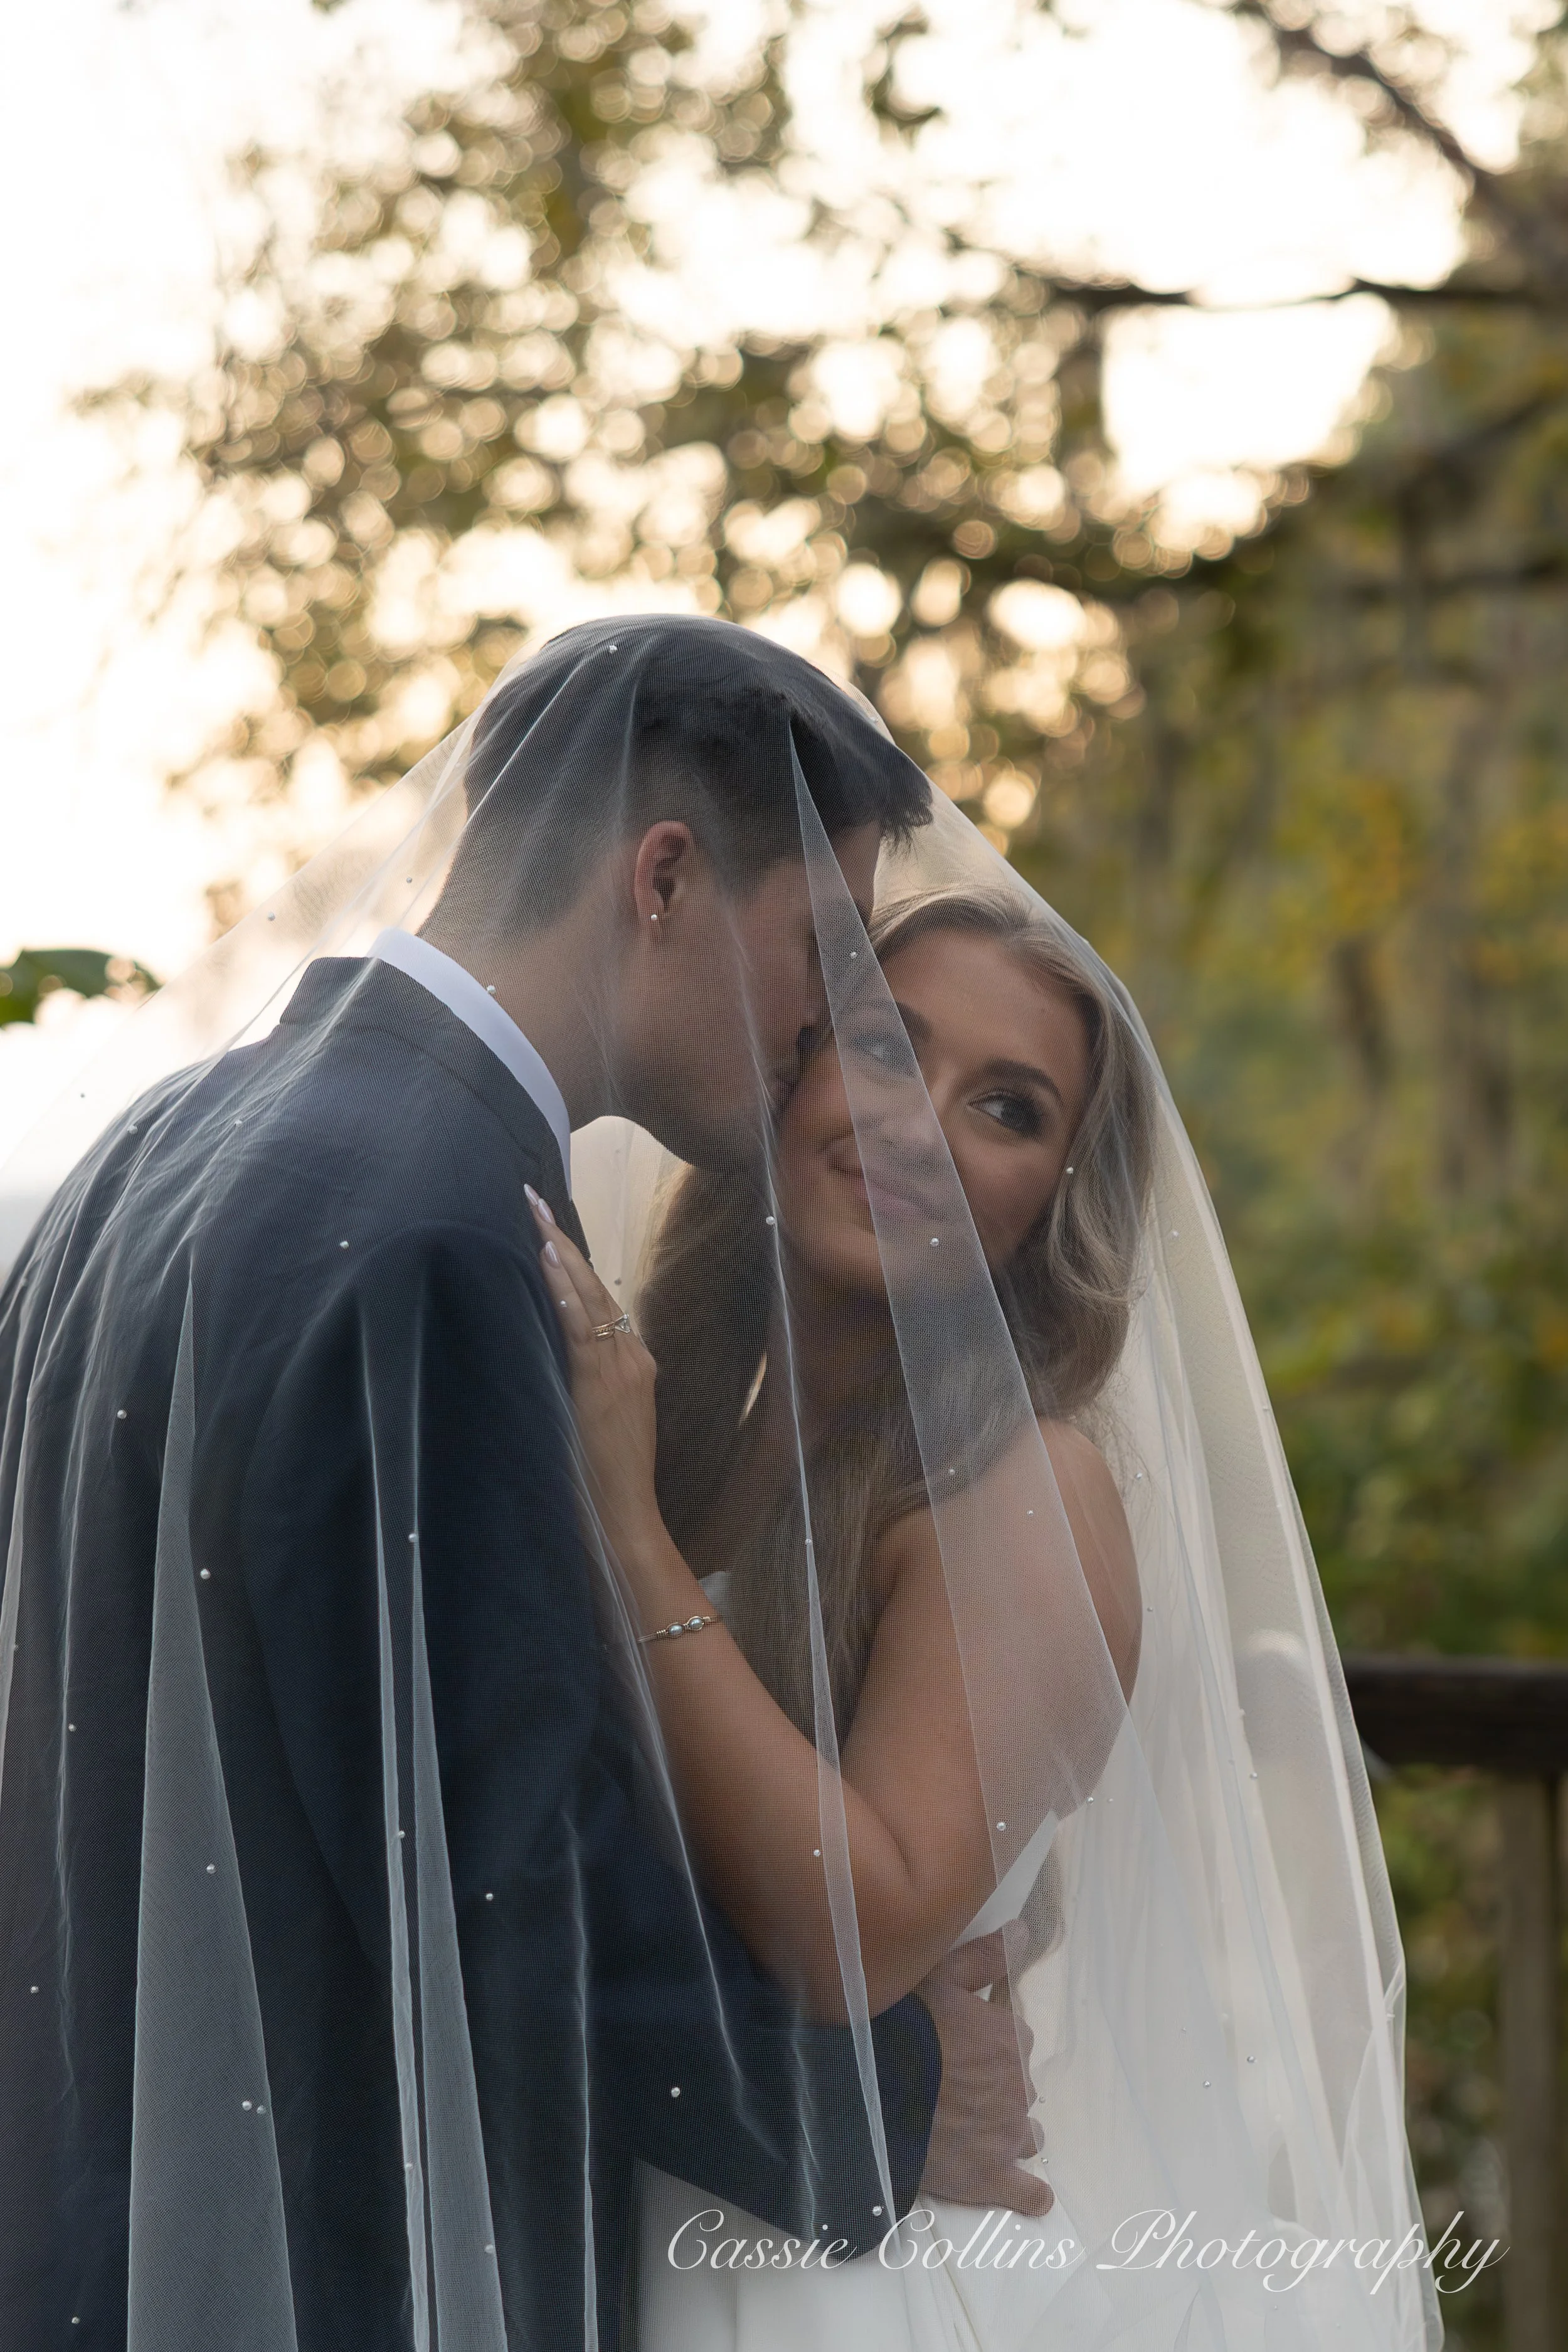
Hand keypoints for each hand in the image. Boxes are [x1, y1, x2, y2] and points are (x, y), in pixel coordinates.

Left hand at [529, 1193, 663, 1567]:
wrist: (626, 1514)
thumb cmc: (603, 1474)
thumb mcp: (596, 1417)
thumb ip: (580, 1379)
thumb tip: (541, 1349)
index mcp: (633, 1362)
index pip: (600, 1299)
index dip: (573, 1262)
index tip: (547, 1228)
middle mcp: (632, 1356)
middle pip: (597, 1285)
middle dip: (562, 1241)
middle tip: (533, 1200)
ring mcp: (622, 1366)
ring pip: (591, 1297)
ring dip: (560, 1254)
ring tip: (535, 1216)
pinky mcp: (605, 1381)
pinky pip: (583, 1326)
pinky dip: (567, 1292)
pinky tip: (547, 1263)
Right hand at [916, 1924, 1052, 2216]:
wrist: (867, 2096)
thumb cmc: (900, 2027)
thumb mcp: (938, 1975)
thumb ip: (986, 1956)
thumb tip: (1026, 1932)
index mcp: (1011, 2037)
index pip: (1013, 2040)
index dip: (985, 2044)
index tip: (958, 2047)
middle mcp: (1020, 2086)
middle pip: (1017, 2088)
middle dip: (994, 2089)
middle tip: (951, 2087)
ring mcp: (1008, 2136)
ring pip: (1024, 2134)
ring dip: (1005, 2133)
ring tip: (970, 2132)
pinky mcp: (993, 2179)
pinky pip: (1028, 2192)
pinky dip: (1029, 2193)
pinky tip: (1028, 2193)